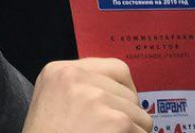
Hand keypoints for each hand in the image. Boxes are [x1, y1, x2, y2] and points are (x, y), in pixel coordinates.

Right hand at [21, 59, 148, 132]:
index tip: (117, 108)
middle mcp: (76, 77)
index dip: (122, 91)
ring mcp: (97, 98)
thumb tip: (117, 93)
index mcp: (59, 71)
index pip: (114, 68)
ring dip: (132, 132)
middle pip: (129, 93)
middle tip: (110, 131)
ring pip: (140, 114)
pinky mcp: (117, 121)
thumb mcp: (52, 100)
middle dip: (127, 115)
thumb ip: (79, 88)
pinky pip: (142, 131)